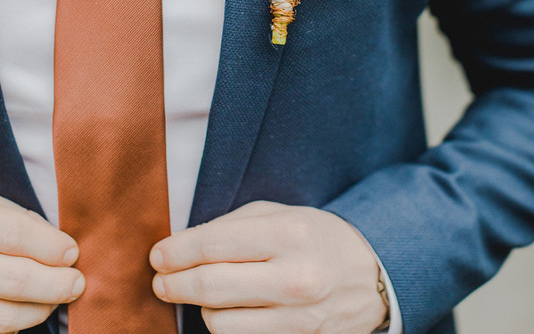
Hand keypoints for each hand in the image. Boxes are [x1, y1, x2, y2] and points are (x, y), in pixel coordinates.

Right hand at [0, 197, 84, 332]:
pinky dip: (25, 320)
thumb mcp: (8, 212)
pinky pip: (3, 328)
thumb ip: (33, 227)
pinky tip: (37, 307)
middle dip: (54, 284)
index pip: (15, 233)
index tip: (72, 253)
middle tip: (77, 283)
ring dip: (42, 308)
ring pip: (8, 315)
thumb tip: (67, 252)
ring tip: (58, 298)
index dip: (49, 245)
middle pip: (16, 279)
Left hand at [150, 200, 386, 333]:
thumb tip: (181, 245)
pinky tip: (223, 310)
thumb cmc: (315, 238)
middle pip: (211, 287)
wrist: (369, 277)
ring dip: (199, 308)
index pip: (213, 245)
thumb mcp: (279, 215)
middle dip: (174, 283)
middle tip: (160, 279)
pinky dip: (224, 325)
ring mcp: (298, 320)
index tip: (159, 254)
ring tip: (197, 292)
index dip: (176, 251)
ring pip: (220, 323)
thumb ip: (231, 226)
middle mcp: (295, 279)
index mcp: (289, 234)